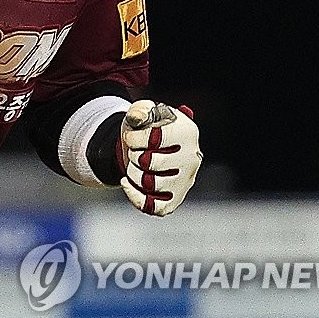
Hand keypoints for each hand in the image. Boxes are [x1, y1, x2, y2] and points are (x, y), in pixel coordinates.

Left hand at [119, 100, 201, 215]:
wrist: (146, 145)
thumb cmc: (146, 127)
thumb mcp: (142, 111)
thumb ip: (140, 110)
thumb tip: (138, 118)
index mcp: (187, 132)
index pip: (157, 138)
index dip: (135, 138)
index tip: (131, 137)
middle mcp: (192, 158)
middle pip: (151, 163)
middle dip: (134, 156)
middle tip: (136, 151)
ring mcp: (185, 181)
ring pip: (150, 185)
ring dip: (133, 173)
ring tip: (135, 165)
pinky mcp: (175, 200)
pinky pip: (153, 207)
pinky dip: (134, 196)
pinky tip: (126, 182)